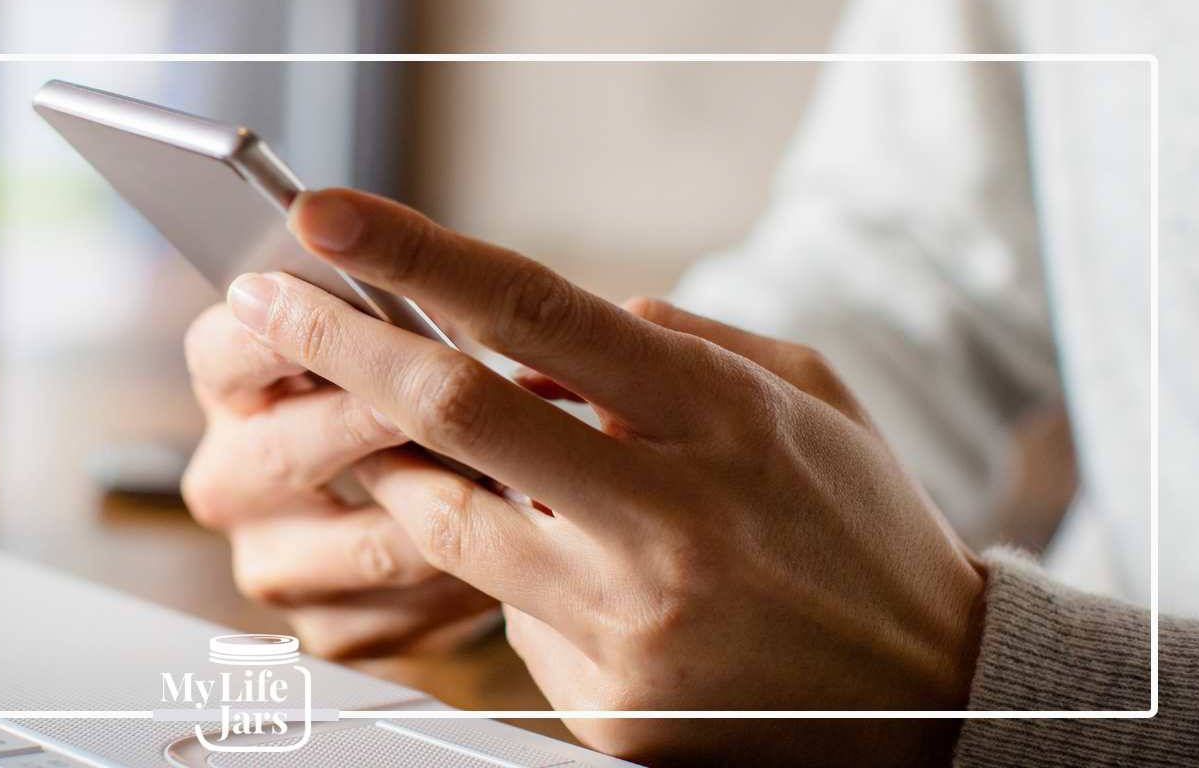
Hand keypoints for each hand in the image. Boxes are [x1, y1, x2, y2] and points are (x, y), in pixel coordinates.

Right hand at [180, 305, 498, 658]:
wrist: (428, 500)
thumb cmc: (406, 383)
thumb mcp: (379, 329)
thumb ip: (387, 310)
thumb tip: (428, 288)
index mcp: (227, 386)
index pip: (225, 350)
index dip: (288, 329)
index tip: (353, 306)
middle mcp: (230, 478)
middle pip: (284, 453)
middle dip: (371, 421)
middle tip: (446, 396)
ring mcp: (275, 560)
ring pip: (366, 543)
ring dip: (449, 506)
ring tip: (521, 471)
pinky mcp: (331, 628)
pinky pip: (413, 603)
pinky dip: (475, 570)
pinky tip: (520, 535)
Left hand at [224, 188, 987, 765]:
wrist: (929, 695)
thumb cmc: (857, 525)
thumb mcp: (803, 398)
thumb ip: (673, 346)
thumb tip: (538, 327)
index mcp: (723, 419)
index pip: (536, 309)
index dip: (416, 254)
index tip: (329, 216)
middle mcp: (669, 520)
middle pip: (456, 412)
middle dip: (340, 344)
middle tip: (268, 303)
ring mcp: (630, 623)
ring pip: (445, 521)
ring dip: (393, 463)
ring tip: (383, 429)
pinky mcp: (604, 703)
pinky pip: (505, 611)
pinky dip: (506, 566)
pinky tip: (563, 564)